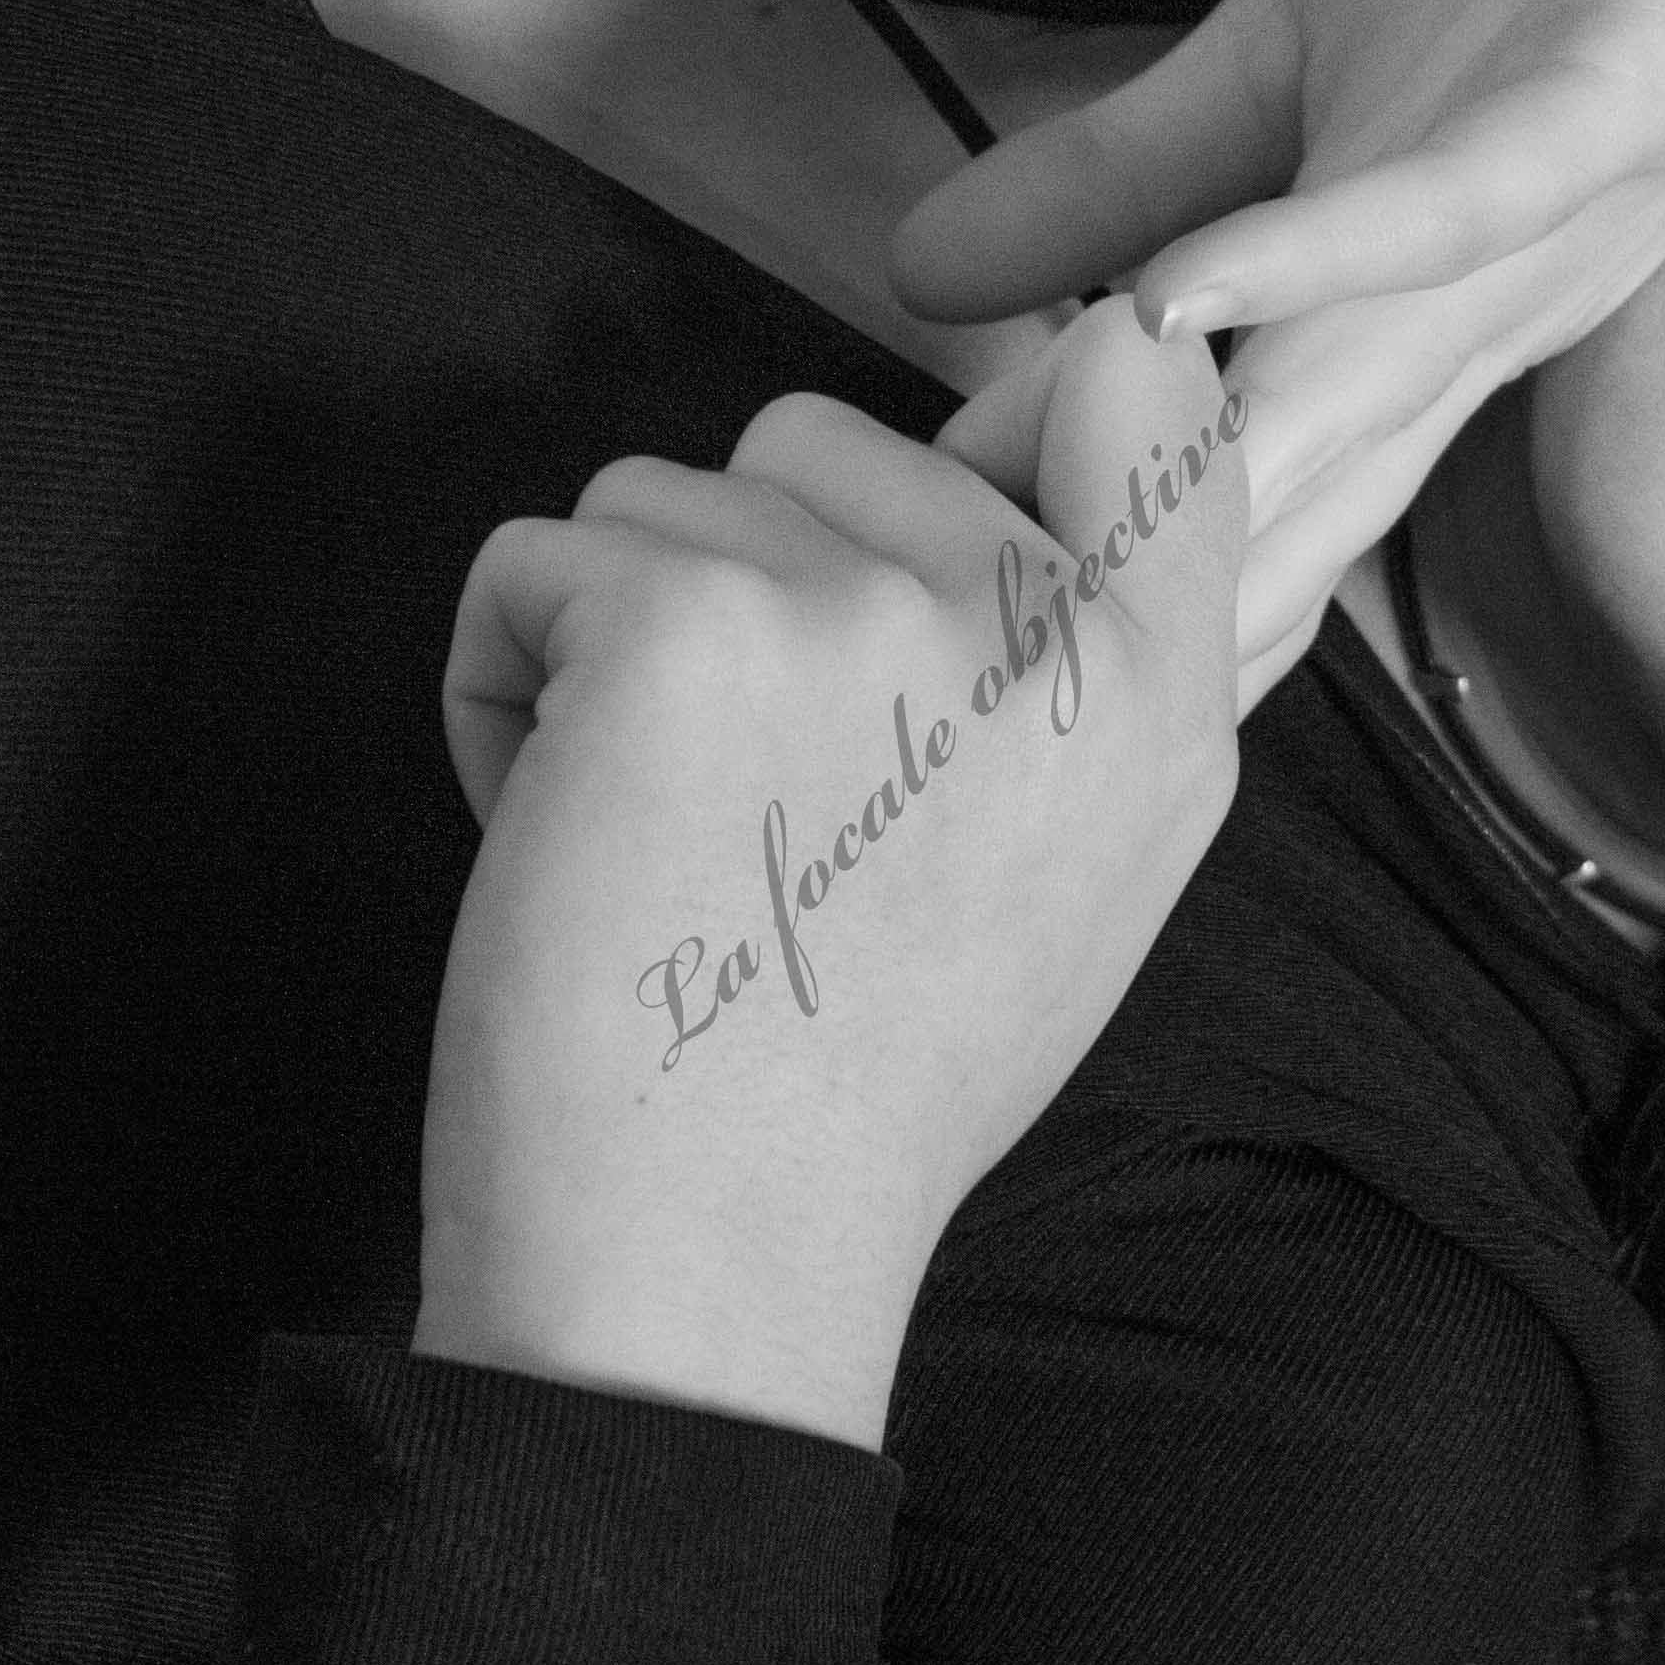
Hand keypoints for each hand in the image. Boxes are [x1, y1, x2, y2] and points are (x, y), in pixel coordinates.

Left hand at [414, 303, 1246, 1449]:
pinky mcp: (681, 623)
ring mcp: (868, 608)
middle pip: (835, 436)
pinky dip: (500, 687)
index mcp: (1164, 695)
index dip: (1034, 390)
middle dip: (751, 579)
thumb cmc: (860, 1086)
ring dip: (615, 640)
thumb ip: (1097, 651)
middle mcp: (1046, 628)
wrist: (707, 1276)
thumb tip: (1084, 405)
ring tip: (663, 834)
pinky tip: (563, 836)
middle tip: (760, 799)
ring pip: (663, 495)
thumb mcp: (1088, 865)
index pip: (1145, 388)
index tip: (960, 496)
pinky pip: (533, 558)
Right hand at [888, 0, 1664, 704]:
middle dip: (1094, 608)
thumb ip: (1126, 177)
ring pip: (1344, 405)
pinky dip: (1319, 256)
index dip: (1036, 580)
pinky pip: (1455, 208)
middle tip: (909, 707)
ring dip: (1187, 483)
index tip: (859, 658)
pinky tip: (1183, 299)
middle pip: (1256, 514)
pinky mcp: (1601, 107)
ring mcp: (1535, 232)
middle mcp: (1463, 327)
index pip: (1189, 500)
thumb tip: (916, 277)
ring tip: (1014, 571)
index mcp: (1395, 330)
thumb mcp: (1302, 60)